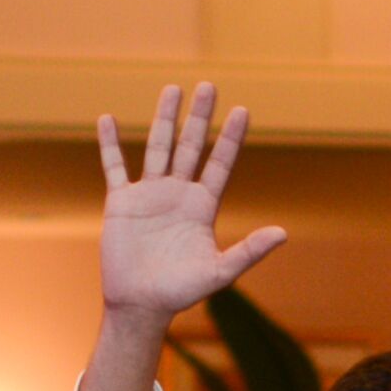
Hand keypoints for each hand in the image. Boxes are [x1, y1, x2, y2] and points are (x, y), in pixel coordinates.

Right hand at [95, 84, 286, 330]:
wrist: (141, 305)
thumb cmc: (181, 292)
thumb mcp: (219, 271)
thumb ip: (249, 251)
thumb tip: (283, 233)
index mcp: (202, 207)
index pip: (220, 164)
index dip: (231, 139)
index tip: (242, 111)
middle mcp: (178, 194)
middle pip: (191, 147)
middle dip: (199, 117)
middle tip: (209, 86)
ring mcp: (149, 195)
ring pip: (158, 147)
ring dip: (164, 119)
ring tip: (172, 89)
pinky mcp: (121, 202)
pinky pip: (114, 167)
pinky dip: (110, 145)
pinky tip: (108, 119)